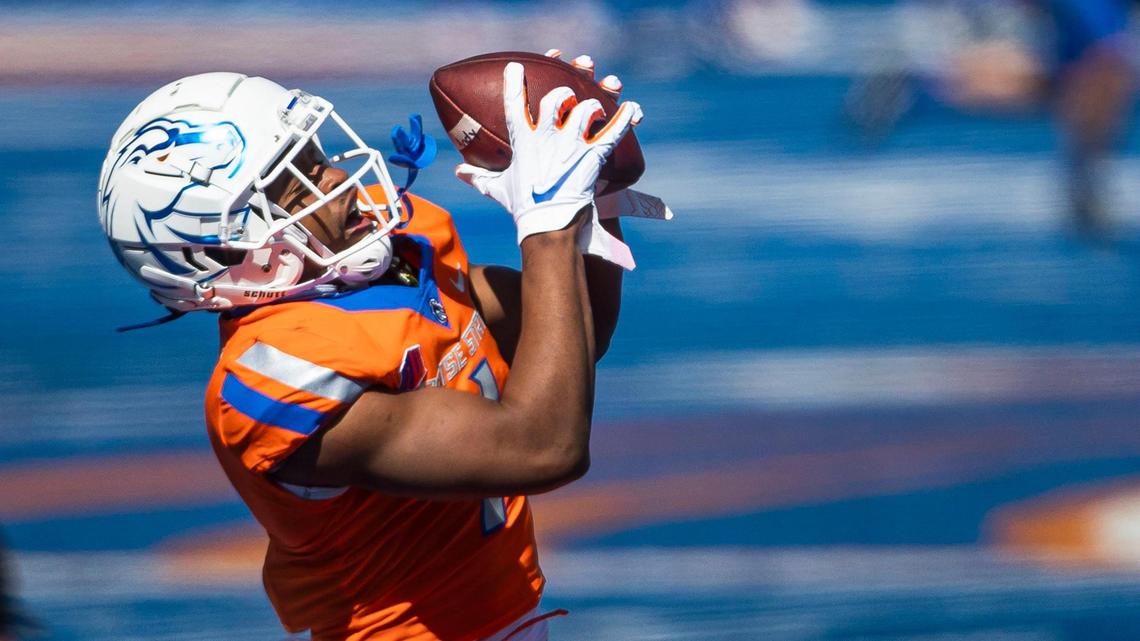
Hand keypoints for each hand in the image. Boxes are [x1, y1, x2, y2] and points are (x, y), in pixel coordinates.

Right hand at [455, 61, 641, 254]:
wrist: (548, 227)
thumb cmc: (522, 208)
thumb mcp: (498, 189)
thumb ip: (479, 177)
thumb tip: (458, 172)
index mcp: (524, 141)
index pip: (514, 105)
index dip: (513, 83)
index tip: (514, 67)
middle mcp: (548, 137)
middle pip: (557, 98)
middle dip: (565, 93)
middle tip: (569, 99)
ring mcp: (572, 145)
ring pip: (586, 109)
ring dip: (595, 104)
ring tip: (597, 108)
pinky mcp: (593, 157)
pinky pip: (613, 132)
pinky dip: (625, 119)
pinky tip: (633, 109)